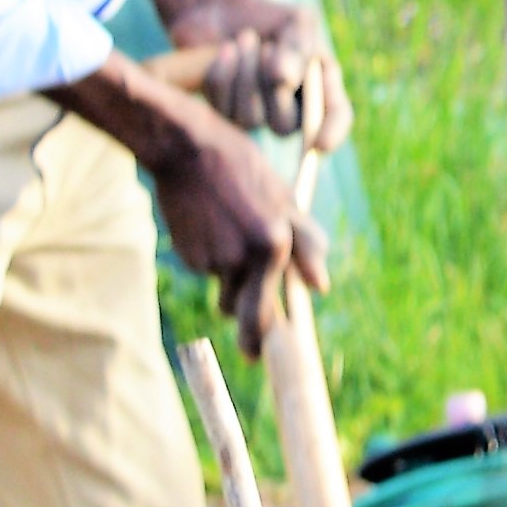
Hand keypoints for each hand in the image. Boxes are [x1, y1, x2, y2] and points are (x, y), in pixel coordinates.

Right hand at [151, 110, 323, 332]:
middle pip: (243, 312)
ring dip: (231, 283)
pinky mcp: (187, 253)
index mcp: (273, 245)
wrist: (184, 147)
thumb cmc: (242, 168)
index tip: (263, 358)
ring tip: (232, 240)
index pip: (269, 307)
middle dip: (249, 332)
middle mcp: (241, 257)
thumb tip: (321, 287)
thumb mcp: (284, 199)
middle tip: (253, 353)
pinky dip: (212, 258)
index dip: (266, 338)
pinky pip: (207, 270)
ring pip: (225, 289)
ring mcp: (210, 257)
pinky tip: (210, 226)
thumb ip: (306, 244)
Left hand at [159, 0, 352, 156]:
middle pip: (285, 126)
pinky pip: (222, 107)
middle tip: (268, 46)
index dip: (332, 134)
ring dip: (246, 74)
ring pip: (250, 119)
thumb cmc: (267, 15)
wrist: (220, 7)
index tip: (320, 144)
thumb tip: (286, 79)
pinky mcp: (223, 111)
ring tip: (245, 38)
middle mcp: (292, 109)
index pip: (336, 118)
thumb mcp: (295, 21)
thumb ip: (298, 47)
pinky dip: (223, 74)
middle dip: (272, 87)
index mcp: (321, 88)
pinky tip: (226, 51)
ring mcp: (257, 114)